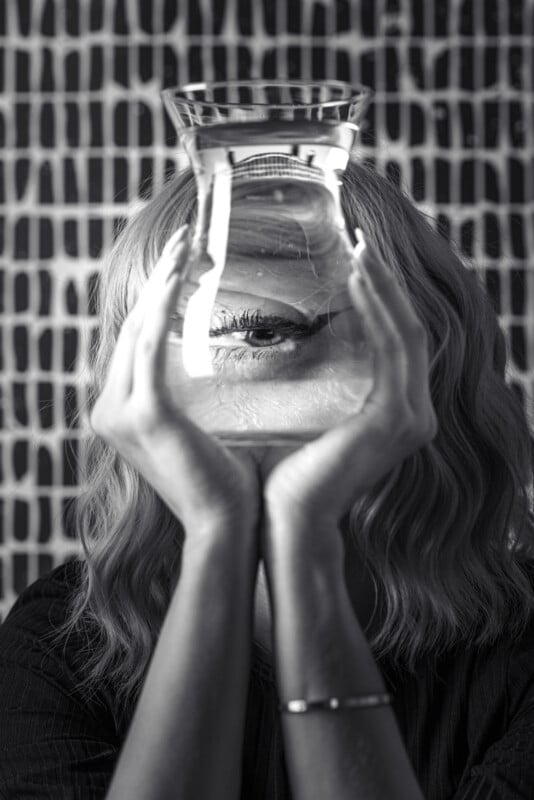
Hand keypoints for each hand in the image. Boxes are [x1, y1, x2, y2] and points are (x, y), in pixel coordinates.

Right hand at [89, 225, 261, 537]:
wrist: (225, 525)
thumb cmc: (223, 480)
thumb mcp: (196, 430)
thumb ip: (188, 397)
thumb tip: (208, 364)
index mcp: (119, 412)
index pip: (135, 343)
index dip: (155, 299)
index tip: (180, 264)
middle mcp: (108, 408)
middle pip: (132, 328)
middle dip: (159, 280)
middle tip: (185, 239)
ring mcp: (118, 412)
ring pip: (138, 328)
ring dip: (162, 281)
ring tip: (186, 243)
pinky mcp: (143, 414)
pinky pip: (151, 345)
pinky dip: (164, 306)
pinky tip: (181, 273)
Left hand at [262, 230, 437, 538]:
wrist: (286, 519)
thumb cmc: (287, 473)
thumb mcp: (308, 416)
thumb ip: (317, 383)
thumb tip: (289, 343)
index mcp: (397, 413)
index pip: (397, 343)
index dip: (383, 299)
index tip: (358, 262)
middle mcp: (415, 414)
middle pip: (408, 331)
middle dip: (386, 283)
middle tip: (362, 241)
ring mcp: (411, 417)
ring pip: (404, 333)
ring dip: (383, 287)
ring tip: (360, 249)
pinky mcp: (395, 418)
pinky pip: (392, 349)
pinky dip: (377, 311)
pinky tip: (356, 281)